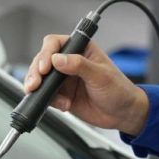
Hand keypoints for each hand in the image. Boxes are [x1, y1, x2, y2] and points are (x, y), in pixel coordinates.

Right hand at [24, 35, 148, 135]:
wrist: (123, 115)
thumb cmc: (119, 90)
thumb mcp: (101, 76)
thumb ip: (79, 65)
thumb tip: (58, 59)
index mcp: (81, 49)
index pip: (56, 43)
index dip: (47, 53)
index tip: (46, 67)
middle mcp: (70, 62)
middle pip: (43, 60)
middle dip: (36, 71)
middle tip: (36, 83)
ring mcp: (64, 79)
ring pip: (41, 78)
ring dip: (38, 86)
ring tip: (40, 93)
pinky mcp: (62, 95)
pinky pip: (46, 95)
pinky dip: (48, 100)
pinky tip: (62, 104)